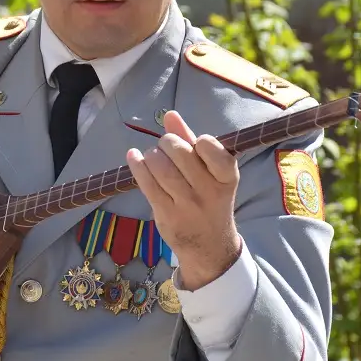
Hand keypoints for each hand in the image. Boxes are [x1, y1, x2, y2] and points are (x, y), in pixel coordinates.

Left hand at [126, 111, 240, 289]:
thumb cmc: (209, 198)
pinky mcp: (166, 214)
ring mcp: (187, 205)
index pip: (211, 148)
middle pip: (180, 153)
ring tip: (154, 155)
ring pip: (161, 168)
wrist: (209, 245)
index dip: (200, 141)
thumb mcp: (210, 172)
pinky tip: (134, 157)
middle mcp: (209, 191)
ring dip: (152, 154)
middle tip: (166, 145)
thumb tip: (169, 115)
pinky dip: (137, 165)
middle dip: (168, 142)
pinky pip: (147, 184)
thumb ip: (191, 141)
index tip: (196, 143)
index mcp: (226, 177)